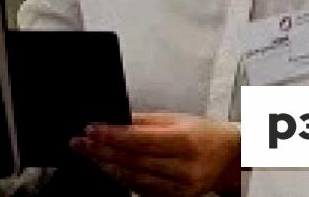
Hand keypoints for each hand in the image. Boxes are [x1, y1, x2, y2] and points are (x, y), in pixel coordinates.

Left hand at [70, 113, 240, 196]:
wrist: (228, 157)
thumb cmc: (202, 133)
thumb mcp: (175, 119)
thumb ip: (143, 121)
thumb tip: (113, 120)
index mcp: (185, 142)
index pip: (140, 140)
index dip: (112, 135)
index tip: (91, 129)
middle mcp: (183, 168)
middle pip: (134, 161)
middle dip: (102, 151)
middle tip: (79, 142)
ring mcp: (180, 188)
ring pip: (134, 179)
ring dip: (107, 166)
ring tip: (88, 154)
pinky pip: (142, 190)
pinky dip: (122, 178)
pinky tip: (108, 167)